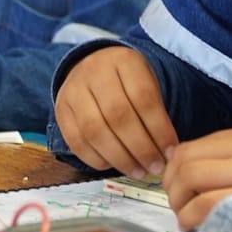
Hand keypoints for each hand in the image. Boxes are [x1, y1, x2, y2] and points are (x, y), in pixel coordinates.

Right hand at [54, 46, 178, 179]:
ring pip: (95, 131)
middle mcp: (95, 71)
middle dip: (140, 148)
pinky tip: (113, 165)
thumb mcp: (147, 82)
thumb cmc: (127, 81)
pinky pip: (77, 141)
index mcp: (124, 61)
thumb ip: (157, 113)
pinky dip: (96, 159)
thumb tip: (166, 153)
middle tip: (155, 167)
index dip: (159, 129)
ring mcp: (73, 90)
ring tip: (138, 171)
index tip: (170, 151)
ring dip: (119, 158)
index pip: (144, 98)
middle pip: (118, 116)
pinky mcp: (61, 110)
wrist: (93, 67)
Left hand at [163, 124, 231, 230]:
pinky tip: (200, 230)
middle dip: (171, 189)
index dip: (173, 170)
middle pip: (183, 163)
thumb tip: (210, 180)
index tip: (175, 189)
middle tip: (178, 208)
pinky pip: (208, 206)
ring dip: (179, 206)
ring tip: (187, 222)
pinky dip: (195, 219)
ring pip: (190, 182)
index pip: (190, 147)